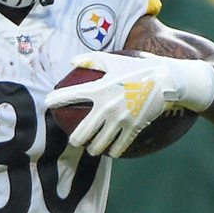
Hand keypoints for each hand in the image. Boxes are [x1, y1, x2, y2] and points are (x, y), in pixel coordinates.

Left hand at [44, 51, 213, 156]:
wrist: (166, 80)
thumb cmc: (137, 68)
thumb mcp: (114, 61)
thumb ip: (91, 60)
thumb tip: (71, 61)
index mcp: (99, 89)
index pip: (70, 95)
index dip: (55, 100)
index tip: (47, 103)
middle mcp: (106, 107)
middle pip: (81, 132)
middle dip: (75, 139)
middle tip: (74, 140)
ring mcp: (120, 120)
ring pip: (98, 144)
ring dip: (93, 149)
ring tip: (92, 148)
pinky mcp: (133, 128)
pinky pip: (119, 146)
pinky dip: (113, 151)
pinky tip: (111, 152)